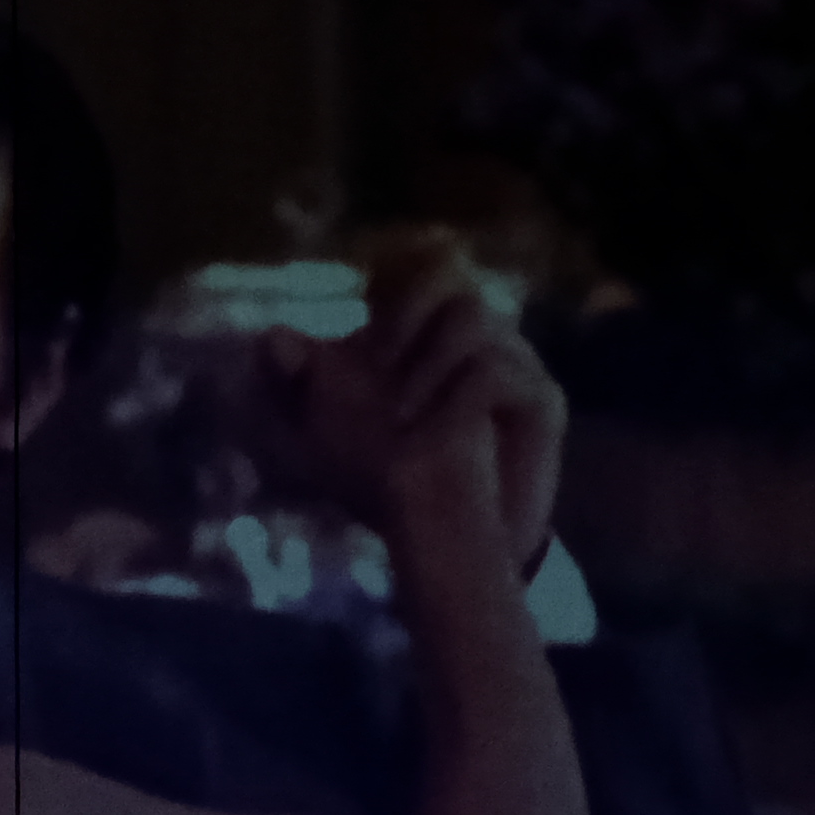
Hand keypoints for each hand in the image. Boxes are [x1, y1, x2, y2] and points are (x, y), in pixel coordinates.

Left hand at [260, 241, 562, 568]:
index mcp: (425, 332)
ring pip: (471, 317)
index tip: (361, 303)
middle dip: (401, 317)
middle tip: (376, 365)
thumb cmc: (384, 480)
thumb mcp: (321, 435)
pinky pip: (495, 371)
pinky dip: (457, 400)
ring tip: (403, 417)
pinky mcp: (542, 400)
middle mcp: (473, 336)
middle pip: (444, 279)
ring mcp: (514, 363)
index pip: (413, 272)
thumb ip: (293, 386)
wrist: (441, 543)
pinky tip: (438, 432)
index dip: (388, 277)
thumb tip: (271, 335)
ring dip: (425, 366)